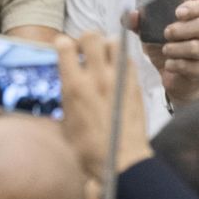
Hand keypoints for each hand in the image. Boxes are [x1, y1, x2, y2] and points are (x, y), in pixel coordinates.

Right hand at [56, 32, 150, 180]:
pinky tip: (117, 72)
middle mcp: (96, 78)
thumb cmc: (89, 150)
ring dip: (106, 46)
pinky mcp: (134, 86)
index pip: (65, 45)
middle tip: (84, 51)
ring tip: (103, 58)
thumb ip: (66, 99)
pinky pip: (129, 60)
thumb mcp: (65, 124)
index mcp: (74, 86)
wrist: (122, 162)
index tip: (64, 50)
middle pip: (91, 36)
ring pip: (114, 42)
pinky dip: (121, 60)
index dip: (63, 44)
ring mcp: (118, 80)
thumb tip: (66, 86)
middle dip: (85, 40)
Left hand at [141, 0, 198, 105]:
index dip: (193, 8)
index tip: (177, 12)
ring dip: (176, 48)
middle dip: (181, 29)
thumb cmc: (163, 49)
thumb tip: (133, 14)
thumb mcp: (149, 34)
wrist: (170, 76)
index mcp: (193, 21)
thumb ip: (139, 23)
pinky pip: (190, 66)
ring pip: (196, 47)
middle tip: (166, 33)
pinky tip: (168, 65)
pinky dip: (175, 64)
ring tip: (165, 50)